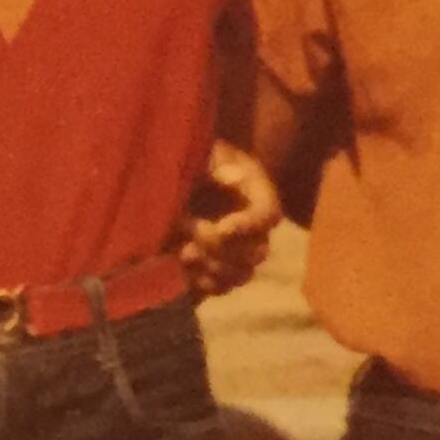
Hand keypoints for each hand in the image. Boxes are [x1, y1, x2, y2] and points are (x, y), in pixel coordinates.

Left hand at [172, 142, 280, 298]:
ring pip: (239, 275)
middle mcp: (253, 228)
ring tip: (183, 251)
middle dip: (221, 248)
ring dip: (210, 268)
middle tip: (190, 230)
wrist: (170, 175)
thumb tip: (234, 177)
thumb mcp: (202, 152)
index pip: (268, 215)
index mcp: (256, 195)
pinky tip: (180, 267)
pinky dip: (201, 283)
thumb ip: (217, 164)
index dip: (249, 225)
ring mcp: (235, 252)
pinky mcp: (213, 267)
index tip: (222, 227)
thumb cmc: (192, 157)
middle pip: (256, 253)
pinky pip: (218, 287)